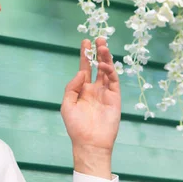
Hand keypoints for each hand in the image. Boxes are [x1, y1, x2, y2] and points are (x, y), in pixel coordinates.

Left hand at [61, 38, 121, 178]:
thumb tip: (82, 73)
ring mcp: (106, 93)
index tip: (86, 41)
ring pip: (108, 71)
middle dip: (99, 52)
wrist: (89, 142)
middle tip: (99, 39)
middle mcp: (95, 89)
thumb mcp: (67, 104)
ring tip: (103, 47)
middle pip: (98, 66)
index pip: (85, 68)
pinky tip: (105, 65)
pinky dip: (111, 72)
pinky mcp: (115, 98)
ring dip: (106, 58)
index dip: (85, 55)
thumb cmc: (76, 126)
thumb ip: (72, 87)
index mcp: (82, 89)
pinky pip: (114, 81)